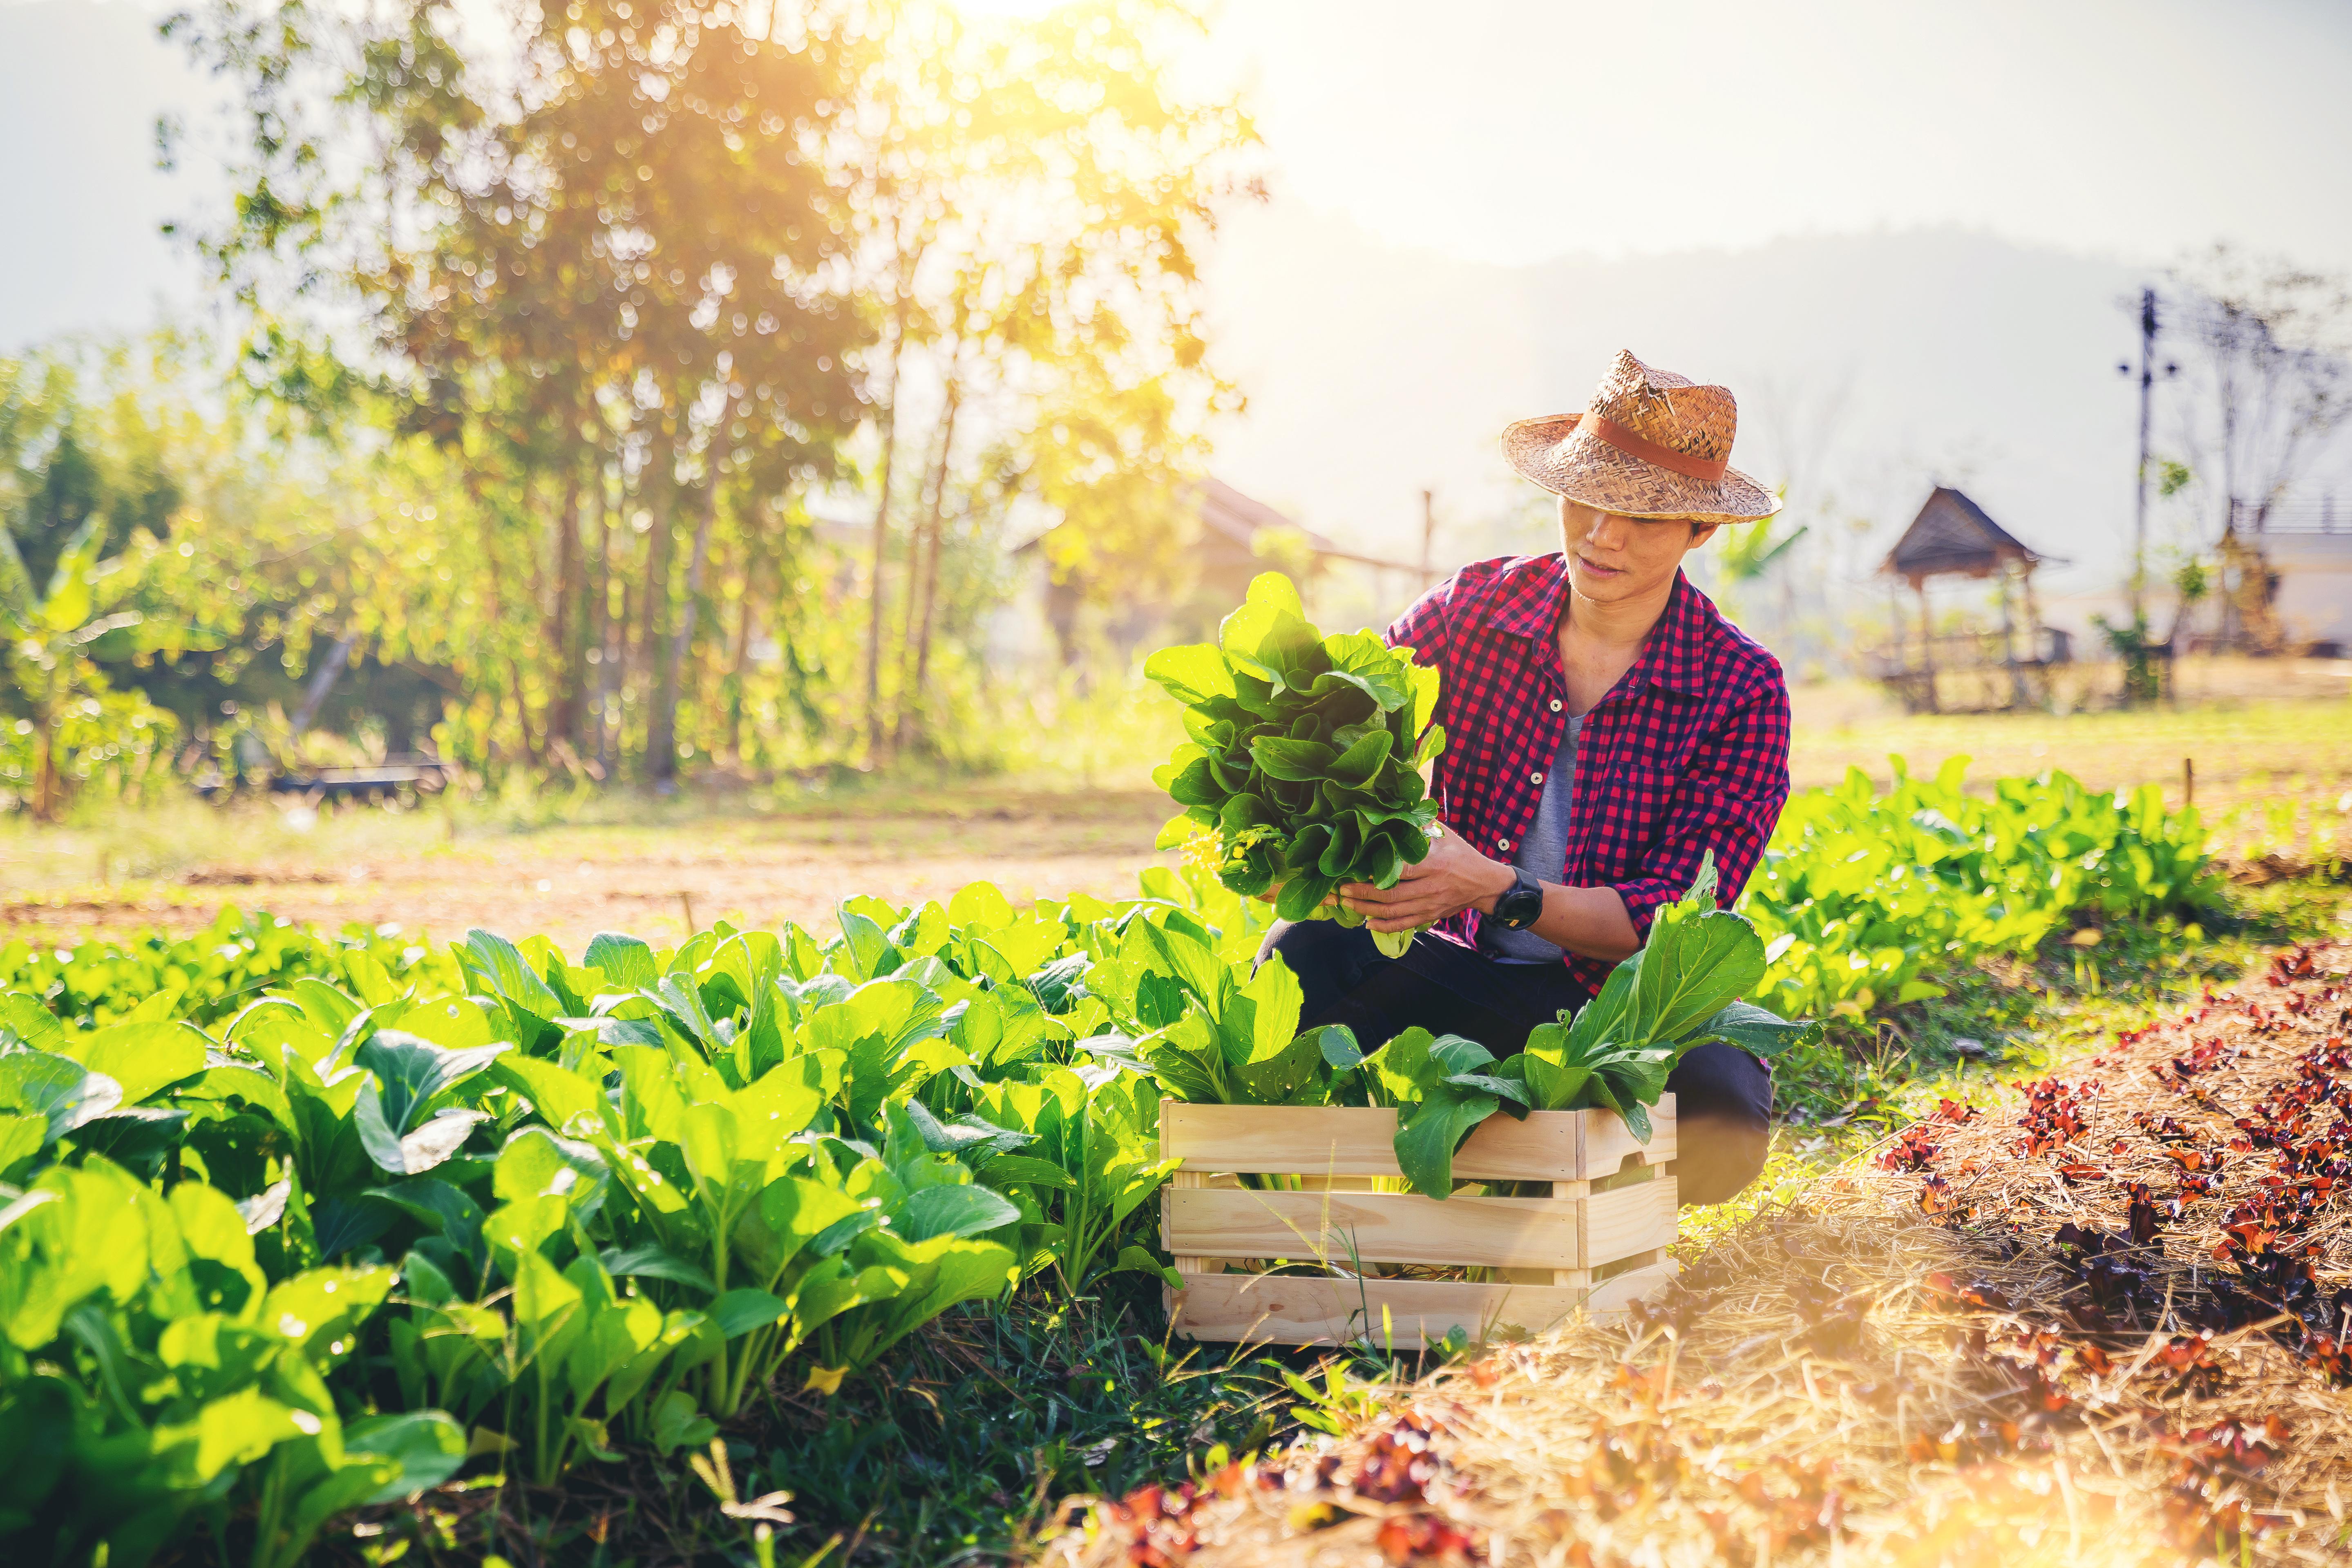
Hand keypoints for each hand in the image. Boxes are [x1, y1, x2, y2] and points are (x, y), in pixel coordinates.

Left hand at [1338, 827, 1514, 932]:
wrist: (1485, 883)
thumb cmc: (1462, 855)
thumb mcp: (1446, 835)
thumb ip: (1422, 825)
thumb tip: (1398, 809)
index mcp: (1435, 864)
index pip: (1400, 871)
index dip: (1375, 874)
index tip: (1354, 871)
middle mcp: (1431, 887)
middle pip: (1391, 895)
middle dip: (1362, 894)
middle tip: (1341, 891)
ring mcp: (1430, 904)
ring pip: (1394, 912)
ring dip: (1368, 910)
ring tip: (1348, 905)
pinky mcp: (1431, 916)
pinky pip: (1404, 925)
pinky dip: (1385, 926)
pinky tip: (1368, 924)